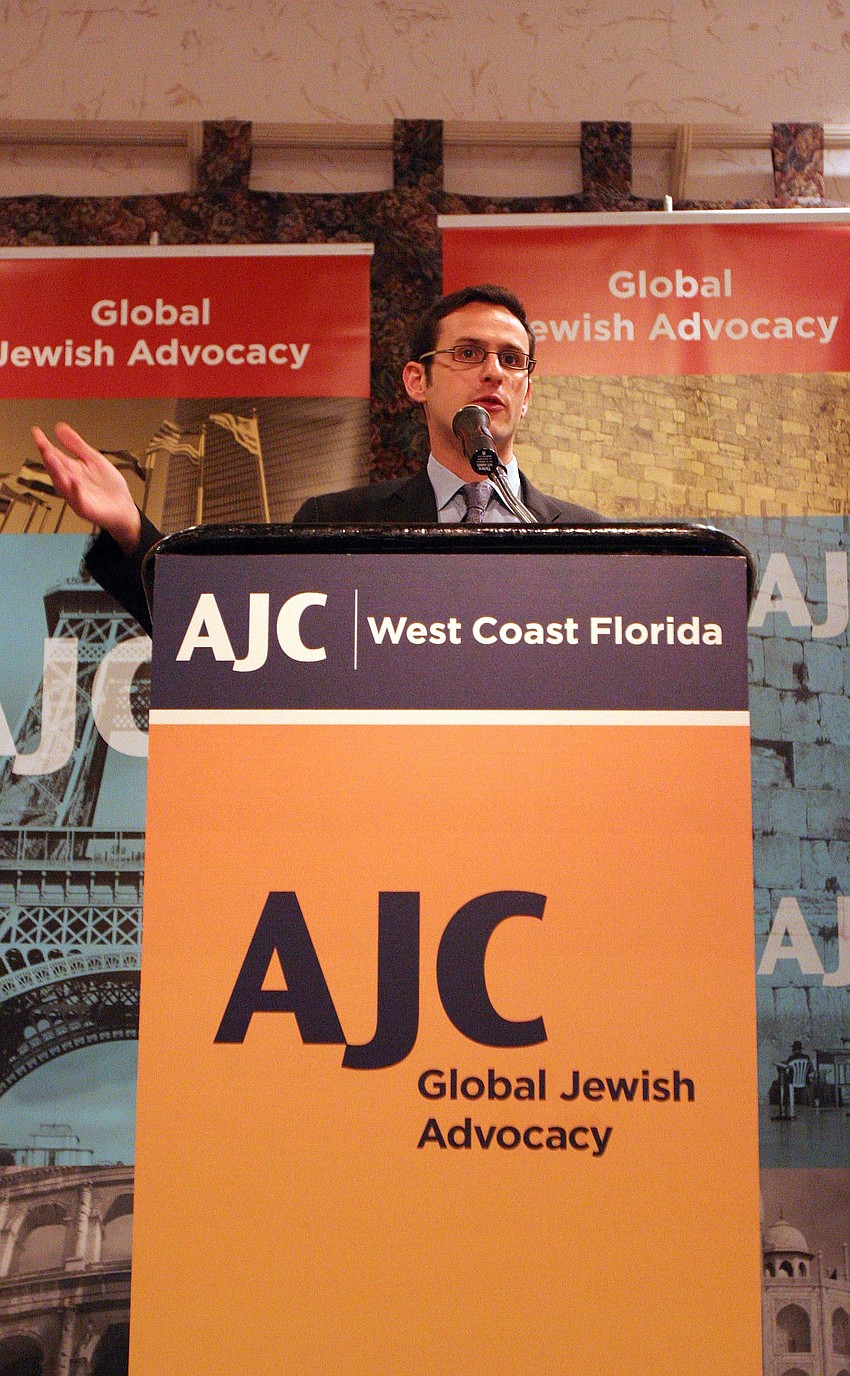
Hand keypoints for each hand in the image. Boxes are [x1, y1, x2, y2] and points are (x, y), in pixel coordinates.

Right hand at [31, 422, 141, 554]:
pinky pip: (79, 500)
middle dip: (48, 457)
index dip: (45, 444)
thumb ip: (76, 445)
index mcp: (72, 470)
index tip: (36, 432)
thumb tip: (59, 428)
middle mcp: (71, 483)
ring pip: (63, 484)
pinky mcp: (86, 508)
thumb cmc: (109, 487)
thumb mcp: (93, 459)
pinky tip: (75, 481)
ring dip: (57, 472)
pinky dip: (76, 491)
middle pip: (56, 469)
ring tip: (51, 458)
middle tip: (42, 444)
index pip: (55, 455)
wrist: (124, 508)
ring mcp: (77, 496)